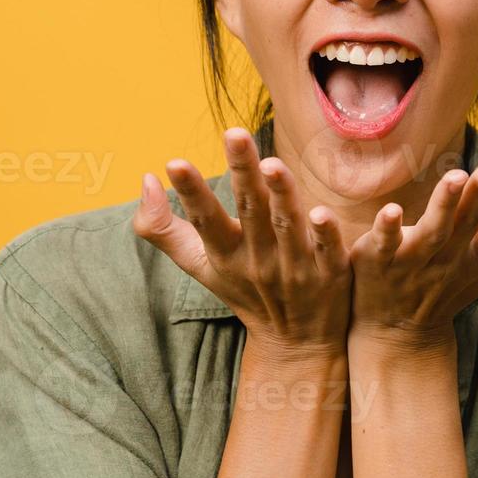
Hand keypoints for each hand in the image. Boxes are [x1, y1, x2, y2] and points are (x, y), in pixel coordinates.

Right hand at [132, 127, 352, 359]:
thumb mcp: (200, 265)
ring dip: (281, 195)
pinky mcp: (331, 274)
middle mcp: (258, 260)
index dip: (190, 192)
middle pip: (250, 211)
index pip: (204, 219)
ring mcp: (296, 268)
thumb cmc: (244, 291)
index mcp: (225, 254)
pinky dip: (325, 233)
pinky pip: (328, 250)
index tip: (173, 162)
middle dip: (241, 172)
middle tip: (234, 133)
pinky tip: (322, 211)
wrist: (296, 344)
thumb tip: (146, 178)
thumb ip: (165, 227)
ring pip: (288, 226)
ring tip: (272, 164)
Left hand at [347, 156, 477, 353]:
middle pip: (470, 218)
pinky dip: (388, 229)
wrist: (399, 332)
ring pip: (432, 230)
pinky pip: (384, 244)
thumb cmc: (454, 287)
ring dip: (444, 204)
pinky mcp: (378, 261)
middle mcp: (450, 255)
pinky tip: (391, 211)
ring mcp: (414, 260)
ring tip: (457, 177)